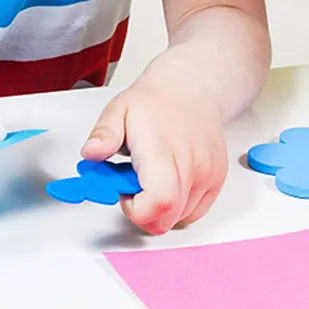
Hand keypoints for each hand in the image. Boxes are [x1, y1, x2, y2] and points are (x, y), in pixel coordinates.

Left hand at [81, 70, 227, 234]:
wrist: (191, 89)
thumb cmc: (154, 102)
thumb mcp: (118, 110)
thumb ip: (104, 135)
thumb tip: (91, 153)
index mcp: (163, 150)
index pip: (159, 202)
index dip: (136, 210)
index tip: (125, 193)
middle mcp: (191, 166)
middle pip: (166, 219)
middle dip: (143, 212)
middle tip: (135, 183)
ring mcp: (208, 175)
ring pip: (179, 219)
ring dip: (160, 208)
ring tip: (153, 176)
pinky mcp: (217, 181)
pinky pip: (193, 213)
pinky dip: (178, 206)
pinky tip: (169, 180)